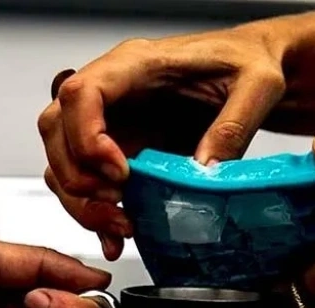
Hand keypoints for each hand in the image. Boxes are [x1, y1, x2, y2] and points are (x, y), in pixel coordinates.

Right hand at [38, 26, 288, 258]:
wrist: (249, 77)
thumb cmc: (248, 64)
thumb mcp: (258, 85)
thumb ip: (234, 126)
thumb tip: (203, 172)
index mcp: (135, 66)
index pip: (81, 93)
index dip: (87, 138)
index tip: (120, 172)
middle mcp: (112, 94)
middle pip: (56, 132)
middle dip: (78, 179)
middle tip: (118, 204)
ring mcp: (110, 125)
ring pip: (62, 163)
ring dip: (82, 202)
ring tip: (122, 225)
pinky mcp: (116, 153)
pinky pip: (86, 186)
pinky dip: (94, 216)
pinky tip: (116, 237)